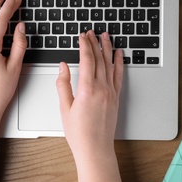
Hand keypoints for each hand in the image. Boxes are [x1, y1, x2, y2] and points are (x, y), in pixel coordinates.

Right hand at [56, 30, 124, 181]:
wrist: (95, 149)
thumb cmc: (78, 132)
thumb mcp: (64, 108)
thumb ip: (63, 85)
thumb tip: (63, 66)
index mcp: (87, 89)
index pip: (87, 59)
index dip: (84, 45)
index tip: (82, 35)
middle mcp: (102, 88)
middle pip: (99, 59)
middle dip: (95, 43)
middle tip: (91, 32)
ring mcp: (111, 92)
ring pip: (110, 65)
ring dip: (108, 49)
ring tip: (106, 36)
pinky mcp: (116, 98)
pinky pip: (119, 76)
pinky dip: (119, 64)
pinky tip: (119, 56)